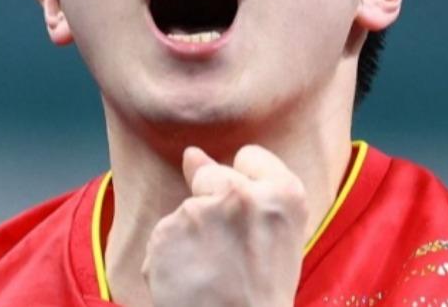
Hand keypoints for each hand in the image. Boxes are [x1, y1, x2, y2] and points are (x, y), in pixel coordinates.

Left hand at [141, 145, 308, 306]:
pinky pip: (163, 235)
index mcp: (285, 193)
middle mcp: (243, 194)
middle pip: (211, 175)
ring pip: (186, 209)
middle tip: (229, 252)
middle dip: (211, 204)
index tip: (249, 218)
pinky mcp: (167, 232)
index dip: (246, 185)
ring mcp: (202, 211)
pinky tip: (187, 280)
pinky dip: (168, 256)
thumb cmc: (261, 294)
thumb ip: (243, 188)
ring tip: (210, 272)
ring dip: (189, 235)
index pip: (250, 156)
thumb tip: (190, 154)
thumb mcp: (275, 236)